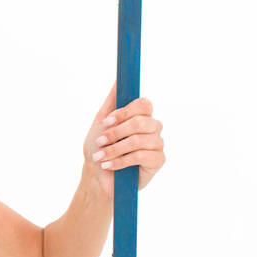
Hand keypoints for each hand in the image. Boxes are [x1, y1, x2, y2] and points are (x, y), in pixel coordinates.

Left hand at [82, 80, 165, 196]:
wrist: (97, 177)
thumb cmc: (99, 149)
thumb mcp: (100, 123)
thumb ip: (112, 102)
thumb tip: (119, 79)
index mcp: (140, 116)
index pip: (144, 104)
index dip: (124, 112)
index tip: (106, 122)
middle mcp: (152, 127)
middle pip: (142, 122)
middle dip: (117, 132)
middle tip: (100, 141)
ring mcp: (157, 144)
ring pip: (140, 140)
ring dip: (115, 148)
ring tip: (100, 156)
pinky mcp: (158, 161)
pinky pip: (143, 156)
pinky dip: (121, 160)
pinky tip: (109, 165)